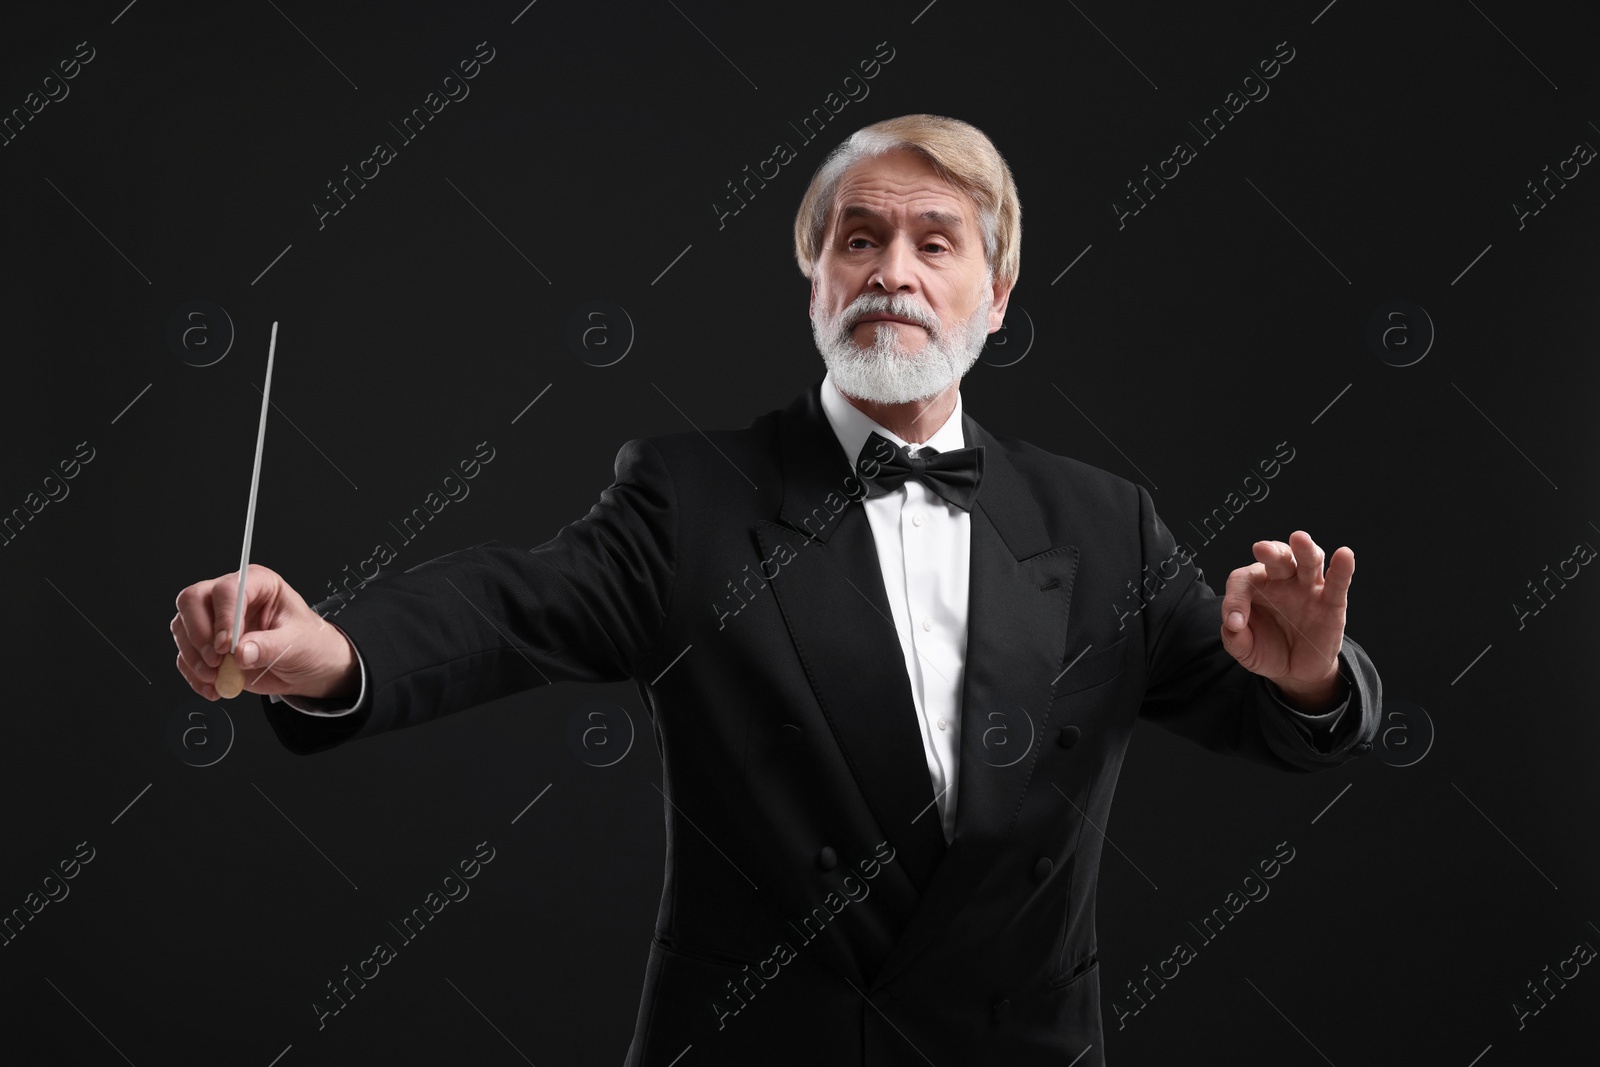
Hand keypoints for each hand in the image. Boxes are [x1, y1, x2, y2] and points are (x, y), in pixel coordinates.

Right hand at [171, 564, 356, 701]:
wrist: (306, 668)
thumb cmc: (308, 645)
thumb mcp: (297, 645)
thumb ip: (270, 647)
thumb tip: (241, 653)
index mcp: (258, 584)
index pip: (227, 590)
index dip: (223, 617)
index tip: (225, 646)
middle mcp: (230, 597)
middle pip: (192, 600)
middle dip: (199, 634)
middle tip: (216, 661)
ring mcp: (214, 619)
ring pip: (182, 626)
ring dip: (194, 657)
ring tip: (217, 677)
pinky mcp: (205, 644)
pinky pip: (185, 655)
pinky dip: (193, 674)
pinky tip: (213, 687)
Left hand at [1219, 531, 1351, 709]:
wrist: (1297, 671)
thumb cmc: (1268, 650)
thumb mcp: (1245, 649)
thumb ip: (1235, 638)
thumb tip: (1233, 626)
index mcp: (1256, 586)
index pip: (1242, 580)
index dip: (1235, 599)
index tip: (1235, 624)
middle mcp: (1283, 581)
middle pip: (1278, 559)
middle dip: (1271, 552)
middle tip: (1261, 548)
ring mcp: (1308, 589)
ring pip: (1308, 562)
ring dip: (1305, 550)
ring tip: (1299, 538)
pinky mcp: (1332, 603)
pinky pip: (1338, 582)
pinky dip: (1342, 568)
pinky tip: (1344, 554)